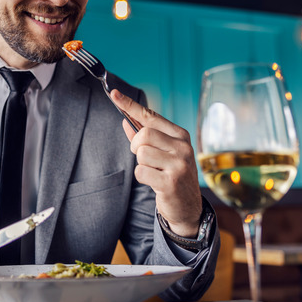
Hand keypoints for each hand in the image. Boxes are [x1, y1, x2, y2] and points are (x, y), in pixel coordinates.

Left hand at [111, 89, 202, 237]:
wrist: (188, 207)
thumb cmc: (172, 175)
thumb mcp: (163, 153)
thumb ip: (145, 137)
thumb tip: (125, 120)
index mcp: (180, 135)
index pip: (151, 116)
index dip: (130, 105)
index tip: (114, 93)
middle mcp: (183, 147)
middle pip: (143, 135)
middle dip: (136, 146)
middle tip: (144, 157)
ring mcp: (179, 164)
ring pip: (141, 154)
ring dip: (142, 164)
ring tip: (155, 171)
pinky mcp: (171, 182)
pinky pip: (140, 171)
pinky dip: (142, 177)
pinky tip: (155, 181)